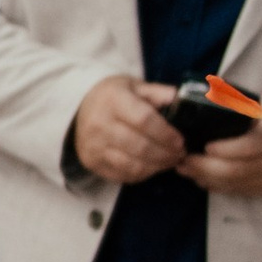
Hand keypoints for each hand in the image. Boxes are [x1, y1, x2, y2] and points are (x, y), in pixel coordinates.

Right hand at [69, 76, 188, 186]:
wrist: (79, 108)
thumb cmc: (113, 96)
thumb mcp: (135, 86)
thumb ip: (159, 93)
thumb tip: (182, 102)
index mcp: (113, 100)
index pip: (144, 120)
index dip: (165, 134)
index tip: (180, 140)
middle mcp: (99, 124)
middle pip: (140, 146)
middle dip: (166, 154)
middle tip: (180, 154)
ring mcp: (94, 146)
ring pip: (133, 165)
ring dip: (157, 166)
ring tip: (170, 161)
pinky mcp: (92, 162)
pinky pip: (123, 174)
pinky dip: (143, 174)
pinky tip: (153, 166)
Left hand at [179, 87, 261, 198]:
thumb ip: (245, 107)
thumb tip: (208, 106)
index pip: (253, 145)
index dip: (226, 149)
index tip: (204, 146)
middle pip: (241, 170)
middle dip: (207, 168)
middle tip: (184, 160)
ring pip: (240, 185)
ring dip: (209, 179)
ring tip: (187, 169)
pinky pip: (245, 191)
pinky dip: (221, 187)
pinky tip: (204, 179)